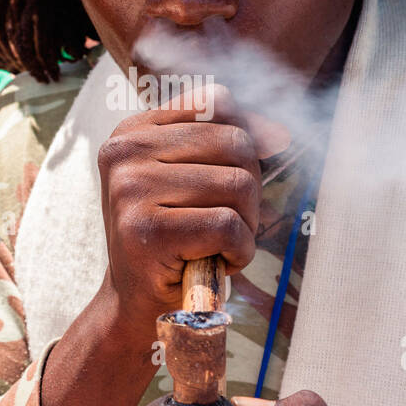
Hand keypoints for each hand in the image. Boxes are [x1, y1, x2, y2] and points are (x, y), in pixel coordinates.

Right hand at [98, 82, 270, 333]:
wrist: (138, 302)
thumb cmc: (173, 236)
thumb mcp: (192, 177)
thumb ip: (228, 143)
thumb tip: (280, 133)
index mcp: (133, 130)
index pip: (217, 102)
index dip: (245, 141)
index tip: (233, 180)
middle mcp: (125, 151)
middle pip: (235, 143)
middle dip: (248, 189)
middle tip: (226, 222)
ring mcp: (130, 190)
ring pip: (237, 184)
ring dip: (246, 224)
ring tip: (217, 243)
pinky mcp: (145, 232)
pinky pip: (228, 225)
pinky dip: (240, 250)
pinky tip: (218, 261)